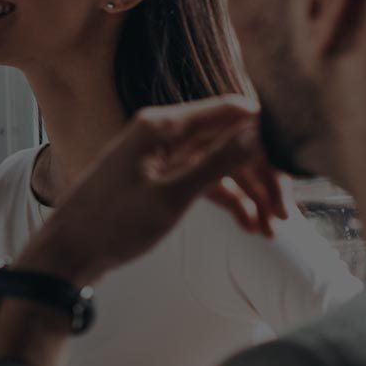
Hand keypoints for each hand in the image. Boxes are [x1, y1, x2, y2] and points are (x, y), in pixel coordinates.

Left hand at [16, 95, 288, 286]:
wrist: (69, 253)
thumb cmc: (112, 223)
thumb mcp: (172, 197)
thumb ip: (216, 164)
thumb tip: (257, 132)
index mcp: (160, 125)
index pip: (229, 112)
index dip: (265, 135)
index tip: (296, 161)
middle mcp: (160, 133)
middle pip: (228, 141)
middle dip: (260, 175)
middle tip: (284, 213)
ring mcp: (160, 156)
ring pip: (219, 164)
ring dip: (248, 193)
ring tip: (271, 229)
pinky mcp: (159, 178)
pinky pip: (203, 180)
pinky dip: (228, 200)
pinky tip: (249, 225)